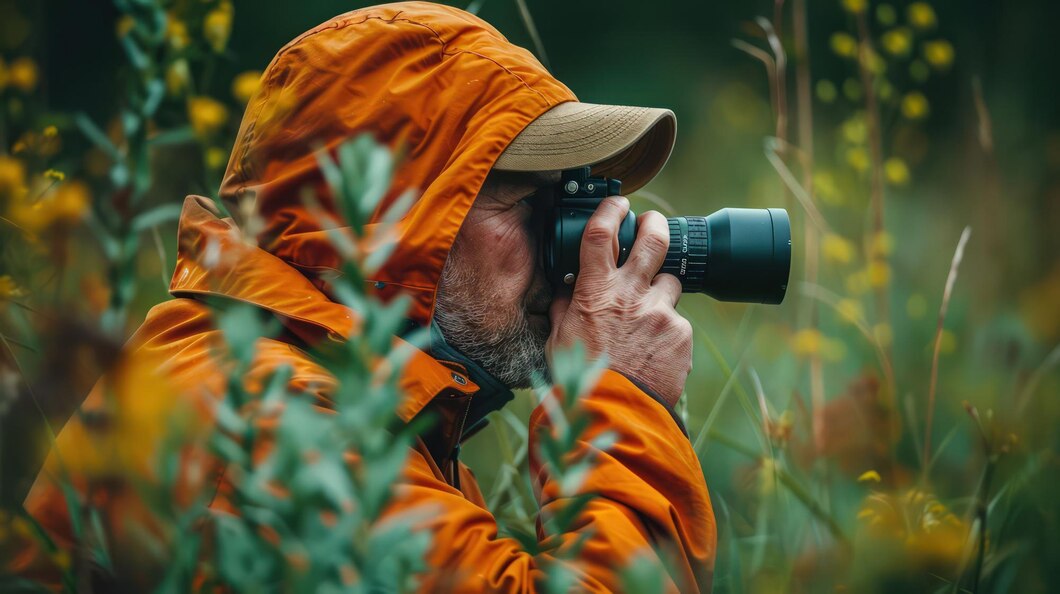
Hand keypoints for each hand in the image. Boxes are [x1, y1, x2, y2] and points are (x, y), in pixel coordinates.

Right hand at [546, 196, 691, 407]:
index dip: (610, 211)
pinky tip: (654, 352)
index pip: (600, 234)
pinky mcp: (682, 333)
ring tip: (648, 317)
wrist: (616, 413)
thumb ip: (562, 311)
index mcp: (595, 292)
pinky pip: (677, 322)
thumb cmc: (580, 379)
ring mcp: (660, 312)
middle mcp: (630, 294)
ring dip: (660, 292)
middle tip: (653, 225)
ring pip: (670, 283)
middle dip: (655, 225)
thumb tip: (563, 295)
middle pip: (653, 240)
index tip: (619, 203)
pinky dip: (667, 331)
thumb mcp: (558, 341)